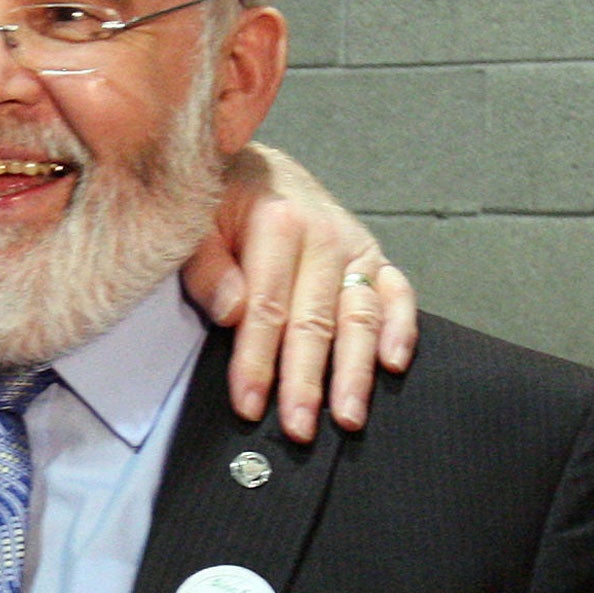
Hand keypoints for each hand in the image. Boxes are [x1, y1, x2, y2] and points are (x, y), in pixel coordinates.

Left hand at [181, 143, 417, 442]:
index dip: (257, 361)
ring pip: (359, 316)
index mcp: (276, 222)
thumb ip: (206, 265)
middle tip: (300, 429)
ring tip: (349, 417)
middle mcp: (323, 235)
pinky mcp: (371, 254)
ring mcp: (352, 246)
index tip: (249, 405)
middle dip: (307, 382)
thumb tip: (232, 310)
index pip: (267, 308)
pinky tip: (394, 364)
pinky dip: (400, 327)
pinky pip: (396, 292)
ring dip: (355, 372)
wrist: (252, 163)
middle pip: (316, 322)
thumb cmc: (216, 200)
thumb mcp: (193, 222)